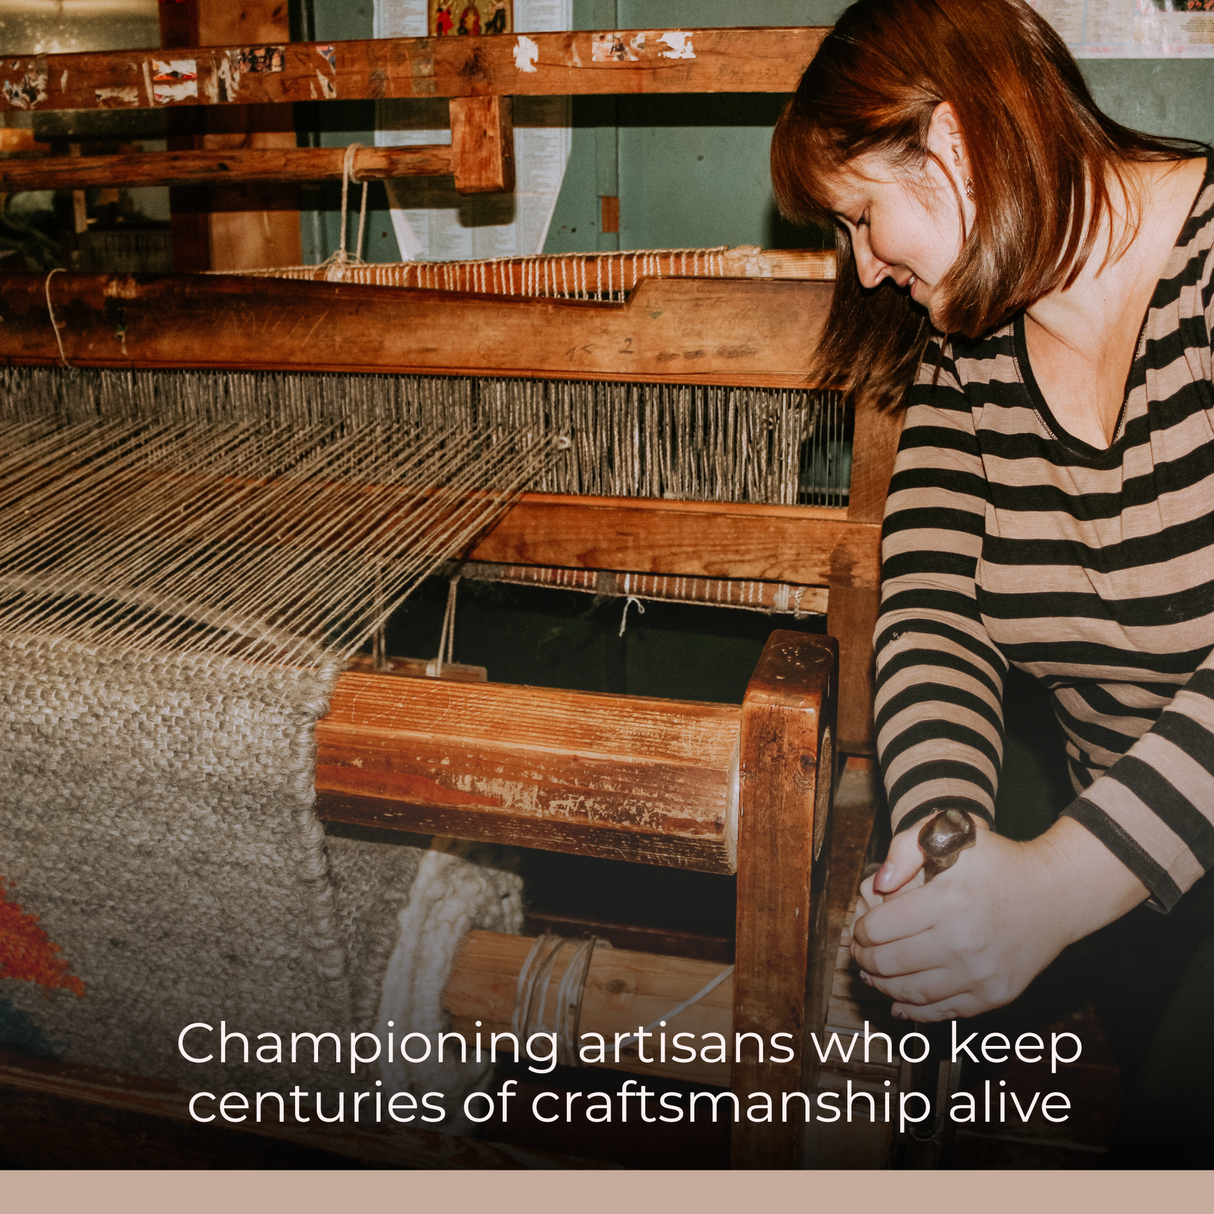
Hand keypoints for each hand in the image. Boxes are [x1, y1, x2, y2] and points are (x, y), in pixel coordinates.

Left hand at [850, 816, 1148, 1020]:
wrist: (1056, 893)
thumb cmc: (998, 861)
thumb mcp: (952, 834)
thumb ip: (905, 848)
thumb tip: (878, 883)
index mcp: (948, 900)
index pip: (880, 928)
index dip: (860, 930)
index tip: (858, 929)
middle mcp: (964, 941)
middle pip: (890, 963)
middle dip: (864, 959)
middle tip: (858, 953)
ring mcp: (981, 973)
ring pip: (912, 992)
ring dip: (882, 986)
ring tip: (871, 976)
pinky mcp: (995, 994)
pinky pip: (944, 1011)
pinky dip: (914, 1011)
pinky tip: (898, 1002)